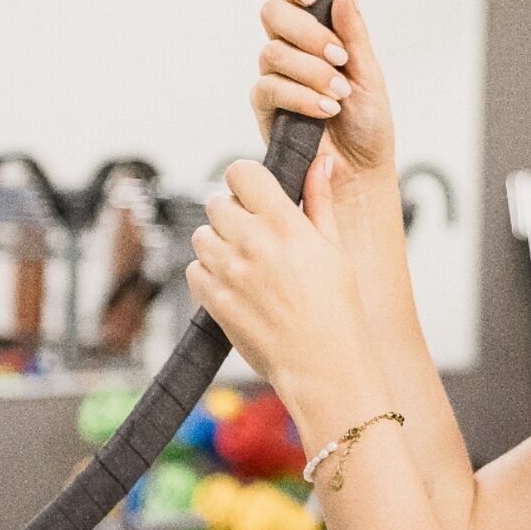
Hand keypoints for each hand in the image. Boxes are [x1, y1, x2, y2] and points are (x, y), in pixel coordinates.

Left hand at [186, 154, 372, 389]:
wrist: (324, 366)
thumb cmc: (337, 310)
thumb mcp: (335, 248)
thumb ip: (320, 200)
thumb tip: (321, 163)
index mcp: (284, 223)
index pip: (241, 172)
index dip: (246, 180)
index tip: (256, 194)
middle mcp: (252, 242)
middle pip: (217, 202)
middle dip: (233, 214)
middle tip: (254, 235)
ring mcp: (229, 272)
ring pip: (201, 235)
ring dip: (218, 244)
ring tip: (246, 264)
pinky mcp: (214, 300)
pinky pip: (193, 270)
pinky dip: (208, 275)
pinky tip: (235, 286)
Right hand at [255, 0, 396, 178]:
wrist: (361, 172)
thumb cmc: (368, 124)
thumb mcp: (370, 73)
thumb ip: (354, 32)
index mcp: (316, 31)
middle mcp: (290, 49)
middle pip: (272, 13)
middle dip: (307, 32)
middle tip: (339, 56)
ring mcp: (275, 76)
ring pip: (272, 52)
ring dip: (312, 71)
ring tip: (340, 94)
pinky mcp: (265, 108)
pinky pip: (269, 88)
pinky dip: (300, 96)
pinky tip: (325, 109)